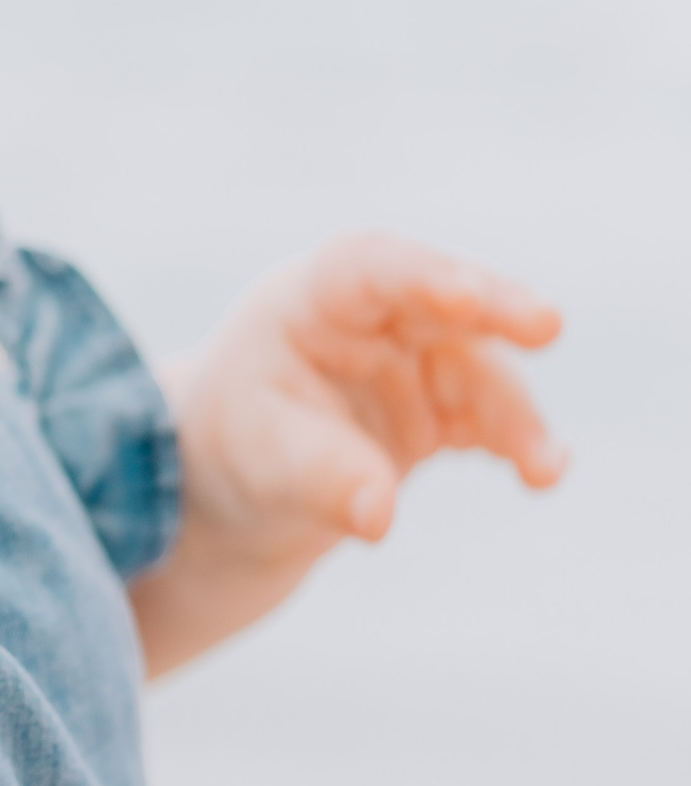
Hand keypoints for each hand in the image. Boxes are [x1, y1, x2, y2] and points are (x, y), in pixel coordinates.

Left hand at [134, 233, 563, 673]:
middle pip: (446, 300)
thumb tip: (378, 516)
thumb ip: (320, 477)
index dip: (418, 276)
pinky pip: (492, 421)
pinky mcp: (447, 408)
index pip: (367, 268)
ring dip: (517, 416)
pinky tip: (541, 473)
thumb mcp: (261, 458)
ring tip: (545, 468)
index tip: (461, 297)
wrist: (242, 482)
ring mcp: (420, 360)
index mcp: (312, 300)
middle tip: (545, 326)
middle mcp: (377, 318)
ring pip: (480, 371)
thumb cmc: (239, 444)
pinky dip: (518, 445)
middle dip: (499, 310)